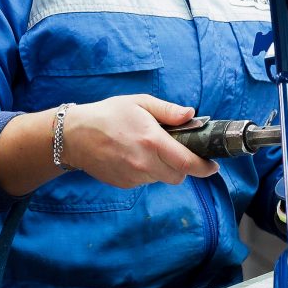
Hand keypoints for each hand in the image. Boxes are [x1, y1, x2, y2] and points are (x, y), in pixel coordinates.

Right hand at [61, 95, 218, 188]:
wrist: (74, 136)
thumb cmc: (108, 115)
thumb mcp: (139, 103)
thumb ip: (168, 111)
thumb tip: (191, 115)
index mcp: (153, 141)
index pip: (188, 163)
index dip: (205, 167)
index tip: (213, 165)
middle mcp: (145, 163)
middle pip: (178, 176)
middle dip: (184, 166)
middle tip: (178, 151)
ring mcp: (134, 176)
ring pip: (162, 179)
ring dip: (164, 168)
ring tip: (149, 149)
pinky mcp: (125, 184)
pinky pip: (146, 181)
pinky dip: (148, 171)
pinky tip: (135, 156)